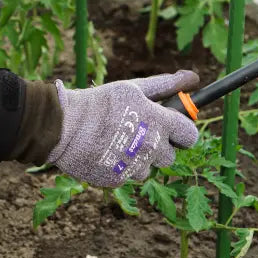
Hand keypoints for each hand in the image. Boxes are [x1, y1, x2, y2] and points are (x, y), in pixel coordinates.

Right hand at [47, 70, 200, 187]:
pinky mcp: (119, 180)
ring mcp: (135, 166)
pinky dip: (121, 167)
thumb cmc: (99, 103)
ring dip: (139, 159)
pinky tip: (106, 153)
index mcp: (159, 122)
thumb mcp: (133, 88)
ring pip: (149, 168)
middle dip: (159, 147)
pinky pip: (129, 176)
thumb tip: (193, 77)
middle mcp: (151, 147)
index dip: (182, 132)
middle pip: (170, 156)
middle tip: (138, 134)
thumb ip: (165, 85)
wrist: (63, 127)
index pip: (190, 136)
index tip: (172, 129)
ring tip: (117, 142)